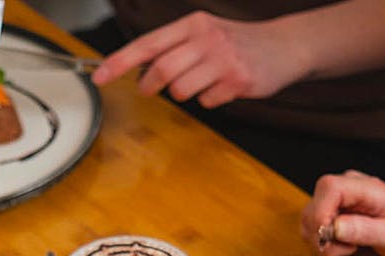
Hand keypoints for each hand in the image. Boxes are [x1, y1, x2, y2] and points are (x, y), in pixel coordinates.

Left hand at [91, 11, 303, 108]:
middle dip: (150, 85)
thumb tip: (139, 69)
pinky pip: (208, 101)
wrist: (285, 46)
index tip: (99, 77)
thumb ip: (174, 48)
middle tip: (150, 89)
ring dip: (186, 94)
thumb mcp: (204, 33)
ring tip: (203, 82)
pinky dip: (211, 100)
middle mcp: (207, 38)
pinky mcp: (239, 80)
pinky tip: (225, 87)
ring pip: (183, 90)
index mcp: (194, 24)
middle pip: (162, 70)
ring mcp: (224, 60)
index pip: (148, 44)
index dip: (120, 62)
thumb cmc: (237, 42)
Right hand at [301, 170, 384, 255]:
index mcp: (365, 187)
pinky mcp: (330, 209)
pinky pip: (313, 227)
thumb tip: (335, 228)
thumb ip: (367, 230)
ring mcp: (336, 198)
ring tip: (350, 245)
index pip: (329, 188)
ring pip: (309, 220)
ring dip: (323, 241)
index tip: (334, 238)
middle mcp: (346, 186)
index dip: (322, 216)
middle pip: (313, 207)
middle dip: (322, 236)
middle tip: (349, 247)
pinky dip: (324, 242)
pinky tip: (345, 243)